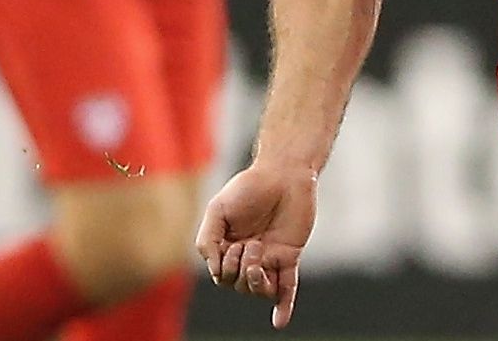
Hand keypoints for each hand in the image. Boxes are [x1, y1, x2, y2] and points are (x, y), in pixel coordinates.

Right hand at [196, 161, 317, 327]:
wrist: (284, 173)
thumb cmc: (248, 188)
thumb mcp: (218, 210)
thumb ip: (207, 241)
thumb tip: (215, 273)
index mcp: (227, 247)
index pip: (221, 276)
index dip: (224, 268)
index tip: (231, 246)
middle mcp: (247, 257)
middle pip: (239, 286)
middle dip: (240, 271)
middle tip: (250, 244)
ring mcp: (270, 258)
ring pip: (260, 290)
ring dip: (257, 281)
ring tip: (259, 255)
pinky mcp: (289, 257)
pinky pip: (287, 288)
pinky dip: (283, 307)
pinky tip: (279, 323)